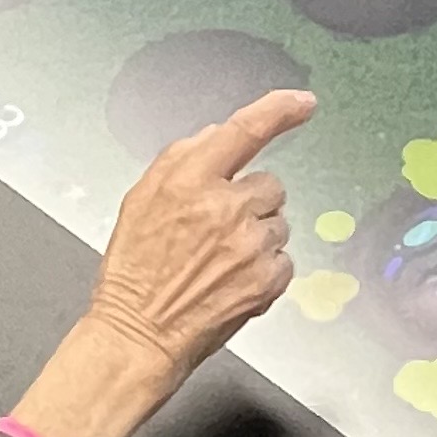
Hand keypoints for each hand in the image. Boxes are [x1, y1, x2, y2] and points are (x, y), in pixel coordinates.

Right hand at [86, 88, 310, 382]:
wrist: (137, 334)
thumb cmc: (134, 271)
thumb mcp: (140, 198)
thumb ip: (182, 159)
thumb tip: (220, 135)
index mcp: (189, 180)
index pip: (245, 129)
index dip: (280, 110)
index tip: (303, 103)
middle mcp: (224, 207)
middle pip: (270, 184)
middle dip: (251, 201)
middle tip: (218, 230)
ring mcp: (250, 245)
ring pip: (279, 223)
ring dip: (258, 236)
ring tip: (219, 261)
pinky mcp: (267, 279)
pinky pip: (284, 259)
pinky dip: (265, 269)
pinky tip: (232, 280)